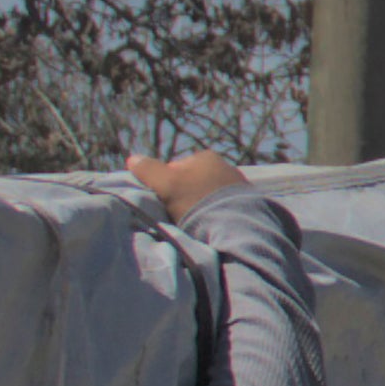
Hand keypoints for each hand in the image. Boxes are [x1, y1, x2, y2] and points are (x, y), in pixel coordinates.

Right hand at [127, 150, 243, 224]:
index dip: (166, 189)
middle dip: (187, 199)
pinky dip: (218, 217)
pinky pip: (226, 209)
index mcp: (205, 157)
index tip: (166, 206)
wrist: (237, 226)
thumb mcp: (166, 185)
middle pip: (194, 184)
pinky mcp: (251, 205)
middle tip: (182, 218)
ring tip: (200, 226)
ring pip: (210, 197)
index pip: (175, 171)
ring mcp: (240, 186)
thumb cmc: (197, 202)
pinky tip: (215, 228)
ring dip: (203, 209)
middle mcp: (225, 166)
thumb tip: (132, 159)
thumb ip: (148, 171)